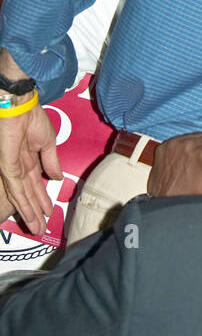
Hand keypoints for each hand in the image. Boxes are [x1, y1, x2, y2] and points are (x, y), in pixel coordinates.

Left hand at [0, 101, 62, 235]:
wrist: (21, 107)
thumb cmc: (33, 118)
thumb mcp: (49, 142)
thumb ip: (52, 161)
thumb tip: (58, 177)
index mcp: (29, 159)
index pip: (35, 184)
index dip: (41, 198)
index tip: (48, 212)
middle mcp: (19, 167)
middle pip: (27, 194)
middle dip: (35, 211)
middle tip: (41, 228)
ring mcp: (13, 168)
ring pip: (21, 196)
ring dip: (29, 213)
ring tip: (36, 228)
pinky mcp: (8, 168)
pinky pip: (16, 189)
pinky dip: (23, 203)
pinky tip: (30, 214)